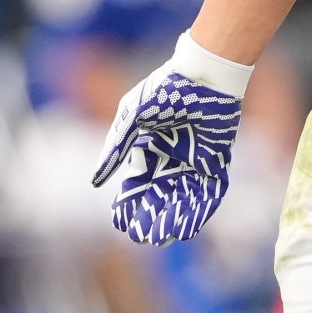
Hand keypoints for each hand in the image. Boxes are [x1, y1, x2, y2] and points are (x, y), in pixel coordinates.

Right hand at [91, 33, 252, 245]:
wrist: (204, 76)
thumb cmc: (164, 90)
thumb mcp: (132, 118)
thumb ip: (116, 150)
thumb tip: (95, 182)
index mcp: (147, 149)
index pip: (136, 184)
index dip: (128, 204)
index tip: (121, 223)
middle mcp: (169, 159)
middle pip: (158, 196)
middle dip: (150, 217)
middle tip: (144, 236)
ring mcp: (194, 161)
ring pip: (182, 199)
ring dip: (174, 218)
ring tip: (165, 237)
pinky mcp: (216, 161)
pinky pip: (207, 193)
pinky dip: (198, 211)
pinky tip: (189, 228)